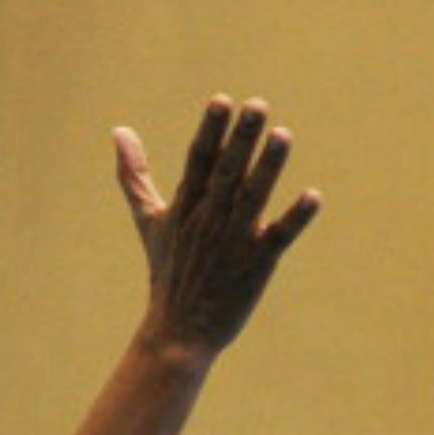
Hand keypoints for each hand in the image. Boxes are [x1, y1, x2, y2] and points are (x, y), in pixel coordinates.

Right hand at [115, 96, 321, 360]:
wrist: (179, 333)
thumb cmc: (168, 273)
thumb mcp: (149, 221)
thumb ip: (135, 176)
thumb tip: (119, 131)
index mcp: (185, 207)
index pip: (198, 161)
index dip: (211, 131)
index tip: (222, 102)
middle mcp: (208, 220)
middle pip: (226, 173)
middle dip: (241, 140)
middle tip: (258, 106)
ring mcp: (234, 242)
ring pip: (252, 198)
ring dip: (268, 168)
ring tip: (284, 135)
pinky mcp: (257, 264)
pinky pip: (279, 237)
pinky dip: (296, 218)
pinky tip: (314, 196)